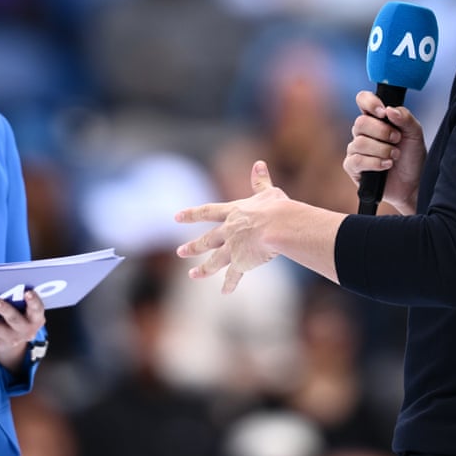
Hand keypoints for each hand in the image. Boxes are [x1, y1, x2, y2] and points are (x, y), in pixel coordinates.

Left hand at [0, 289, 46, 374]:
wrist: (13, 343)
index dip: (33, 300)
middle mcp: (26, 329)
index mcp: (36, 318)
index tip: (27, 291)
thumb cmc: (20, 317)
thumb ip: (19, 300)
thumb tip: (2, 284)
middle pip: (16, 319)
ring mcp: (12, 337)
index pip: (37, 308)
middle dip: (6, 310)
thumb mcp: (26, 311)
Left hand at [174, 160, 286, 293]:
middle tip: (180, 252)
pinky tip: (225, 292)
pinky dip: (230, 284)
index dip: (191, 214)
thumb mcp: (268, 192)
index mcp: (233, 212)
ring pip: (214, 260)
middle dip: (193, 246)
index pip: (207, 212)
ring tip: (192, 275)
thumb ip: (260, 181)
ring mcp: (233, 248)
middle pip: (207, 240)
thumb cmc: (277, 208)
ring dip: (203, 269)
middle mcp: (229, 230)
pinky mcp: (242, 262)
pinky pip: (234, 276)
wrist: (278, 227)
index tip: (176, 217)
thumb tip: (258, 164)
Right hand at [342, 91, 425, 213]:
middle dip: (383, 132)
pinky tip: (386, 165)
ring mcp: (355, 149)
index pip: (363, 100)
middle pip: (360, 122)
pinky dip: (375, 162)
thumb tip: (389, 110)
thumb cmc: (412, 158)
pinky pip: (357, 160)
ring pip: (359, 142)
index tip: (383, 112)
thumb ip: (405, 118)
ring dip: (382, 150)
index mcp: (376, 119)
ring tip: (395, 156)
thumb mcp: (415, 135)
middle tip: (397, 140)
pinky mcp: (352, 167)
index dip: (369, 102)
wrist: (412, 185)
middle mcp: (363, 132)